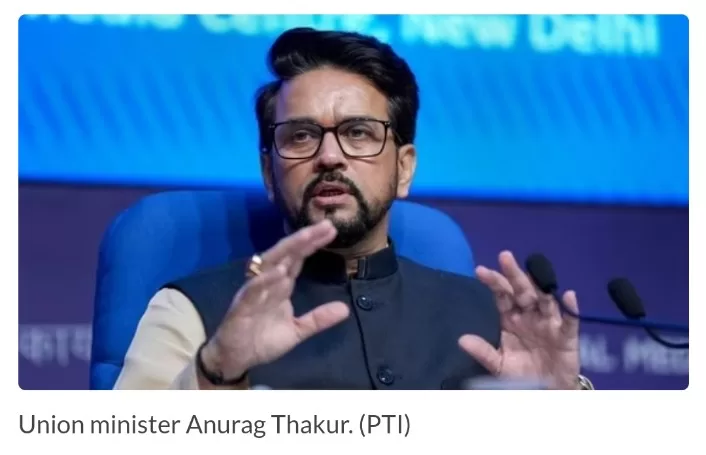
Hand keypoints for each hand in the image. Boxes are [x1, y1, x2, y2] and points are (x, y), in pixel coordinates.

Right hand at [202, 219, 349, 380]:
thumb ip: (318, 319)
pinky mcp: (241, 307)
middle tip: (325, 226)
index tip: (331, 230)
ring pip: (269, 265)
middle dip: (304, 239)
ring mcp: (254, 292)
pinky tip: (278, 271)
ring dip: (286, 251)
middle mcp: (267, 282)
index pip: (298, 259)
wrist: (237, 359)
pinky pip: (252, 290)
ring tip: (305, 238)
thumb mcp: (297, 330)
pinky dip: (264, 280)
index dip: (312, 244)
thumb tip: (345, 309)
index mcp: (280, 286)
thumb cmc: (264, 340)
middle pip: (286, 255)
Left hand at [458, 251, 580, 388]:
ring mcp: (549, 323)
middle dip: (514, 274)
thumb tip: (462, 340)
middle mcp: (530, 315)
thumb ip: (483, 352)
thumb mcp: (499, 365)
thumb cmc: (521, 374)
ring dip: (540, 285)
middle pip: (522, 291)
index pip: (502, 295)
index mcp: (511, 318)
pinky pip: (570, 321)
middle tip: (505, 256)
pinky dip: (571, 308)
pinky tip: (568, 295)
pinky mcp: (567, 336)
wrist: (546, 392)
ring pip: (545, 300)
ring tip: (533, 269)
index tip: (480, 270)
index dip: (494, 282)